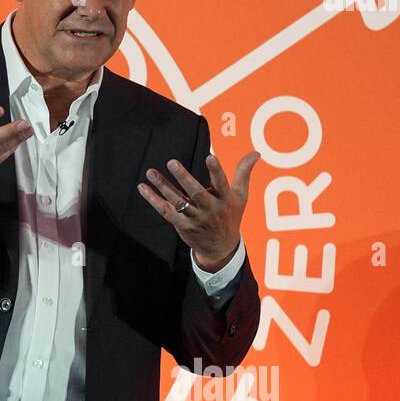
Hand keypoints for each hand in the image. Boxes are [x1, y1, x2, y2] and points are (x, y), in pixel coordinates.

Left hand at [136, 150, 259, 270]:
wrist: (221, 248)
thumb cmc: (230, 216)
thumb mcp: (240, 196)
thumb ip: (244, 173)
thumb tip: (256, 153)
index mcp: (226, 200)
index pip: (222, 184)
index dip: (216, 171)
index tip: (210, 157)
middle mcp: (211, 210)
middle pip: (196, 193)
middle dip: (184, 177)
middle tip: (172, 162)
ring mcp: (195, 219)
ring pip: (178, 201)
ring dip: (163, 186)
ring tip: (150, 172)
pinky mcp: (182, 225)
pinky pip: (166, 211)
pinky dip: (153, 199)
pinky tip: (143, 187)